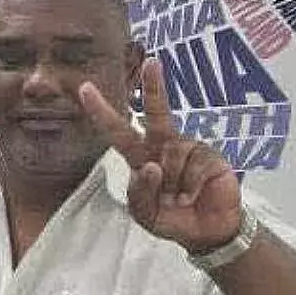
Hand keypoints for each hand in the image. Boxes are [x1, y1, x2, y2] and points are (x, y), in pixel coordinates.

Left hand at [78, 57, 241, 253]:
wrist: (206, 232)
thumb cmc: (171, 218)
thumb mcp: (144, 213)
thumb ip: (140, 192)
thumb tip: (152, 166)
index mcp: (140, 156)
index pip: (117, 130)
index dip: (101, 111)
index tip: (85, 88)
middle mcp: (163, 145)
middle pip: (156, 112)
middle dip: (155, 87)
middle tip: (152, 62)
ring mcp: (188, 148)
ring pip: (171, 156)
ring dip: (172, 185)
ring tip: (178, 199)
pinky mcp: (210, 156)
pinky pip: (193, 167)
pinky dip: (189, 187)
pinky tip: (192, 196)